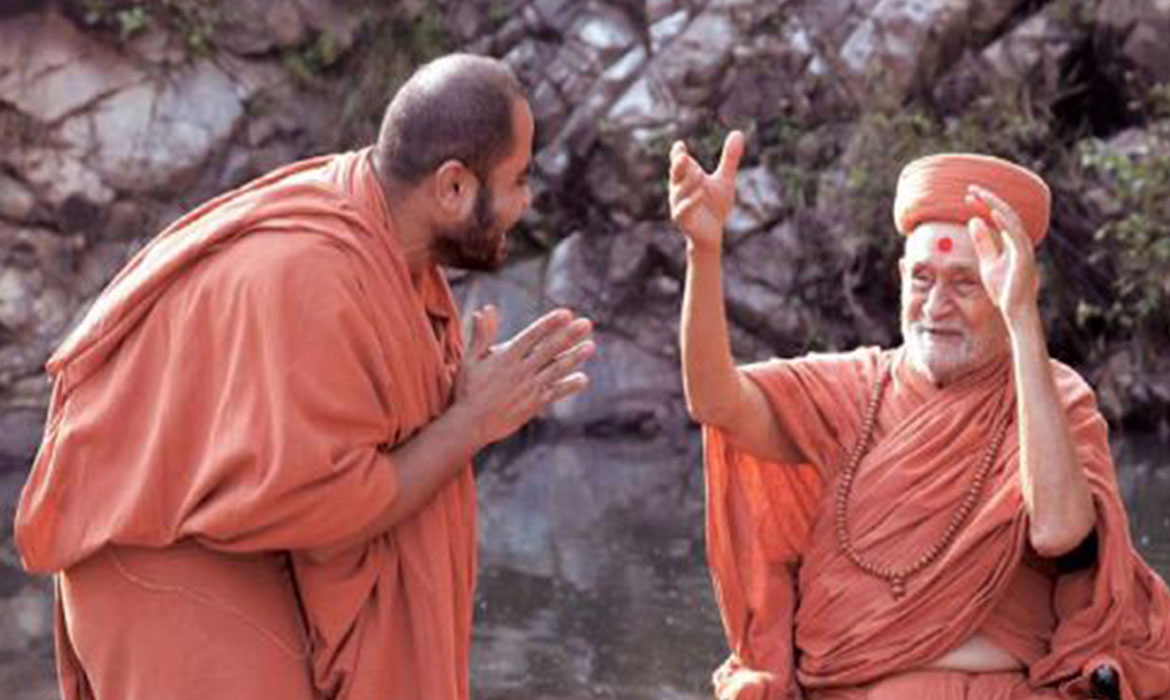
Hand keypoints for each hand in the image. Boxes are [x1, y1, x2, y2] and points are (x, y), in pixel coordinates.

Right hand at [453, 305, 593, 447]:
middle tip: (587, 324)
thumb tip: (486, 309)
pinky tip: (583, 379)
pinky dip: (569, 386)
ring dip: (575, 357)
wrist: (470, 424)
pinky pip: (555, 393)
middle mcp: (520, 371)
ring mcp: (529, 388)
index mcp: (505, 357)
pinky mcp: (534, 404)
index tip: (566, 313)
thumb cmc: (468, 390)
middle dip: (569, 336)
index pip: (532, 336)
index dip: (549, 324)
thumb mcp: (470, 359)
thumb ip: (481, 334)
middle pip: (549, 350)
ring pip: (556, 370)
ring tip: (591, 346)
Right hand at [668, 130, 744, 251]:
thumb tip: (738, 132)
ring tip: (698, 174)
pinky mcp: (683, 220)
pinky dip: (690, 202)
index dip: (678, 154)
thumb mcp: (724, 179)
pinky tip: (700, 194)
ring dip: (688, 183)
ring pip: (678, 192)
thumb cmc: (714, 206)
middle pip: (675, 175)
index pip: (679, 163)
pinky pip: (682, 210)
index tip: (680, 145)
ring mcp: (679, 205)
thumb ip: (729, 158)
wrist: (713, 234)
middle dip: (678, 166)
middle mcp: (679, 190)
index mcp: (687, 178)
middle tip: (682, 155)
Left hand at [966, 184, 1039, 324]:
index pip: (998, 217)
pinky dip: (1005, 222)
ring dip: (994, 205)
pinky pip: (1016, 235)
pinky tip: (993, 212)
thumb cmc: (1003, 289)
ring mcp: (1024, 248)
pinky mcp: (1024, 257)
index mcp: (1012, 241)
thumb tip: (974, 221)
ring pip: (1011, 219)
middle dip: (988, 199)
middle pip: (1005, 213)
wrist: (1015, 310)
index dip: (984, 204)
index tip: (967, 196)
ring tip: (978, 194)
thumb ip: (983, 242)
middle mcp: (1020, 241)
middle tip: (971, 188)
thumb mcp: (988, 262)